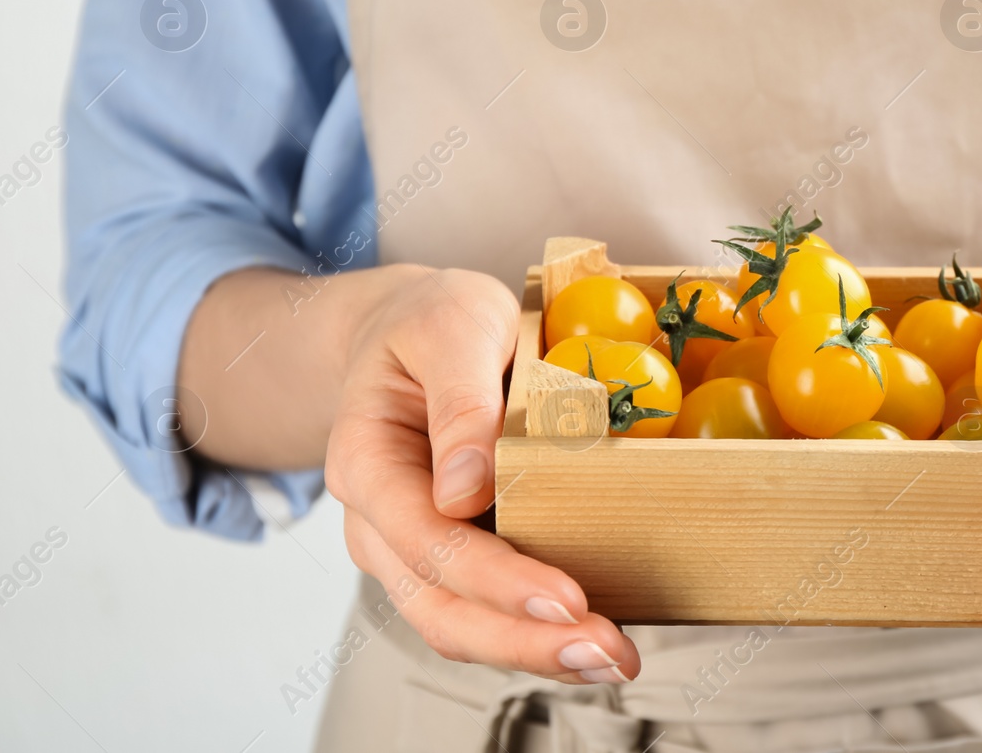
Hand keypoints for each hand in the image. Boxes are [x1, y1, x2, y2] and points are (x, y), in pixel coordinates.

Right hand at [324, 264, 638, 683]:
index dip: (496, 579)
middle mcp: (383, 523)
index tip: (566, 598)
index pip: (427, 540)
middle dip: (524, 641)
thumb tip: (467, 492)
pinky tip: (595, 635)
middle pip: (440, 607)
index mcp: (367, 463)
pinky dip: (539, 630)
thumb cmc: (432, 321)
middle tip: (606, 653)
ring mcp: (416, 548)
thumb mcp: (452, 326)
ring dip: (537, 651)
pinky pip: (489, 610)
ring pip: (462, 625)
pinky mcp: (458, 555)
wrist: (413, 330)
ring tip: (614, 659)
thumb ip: (460, 402)